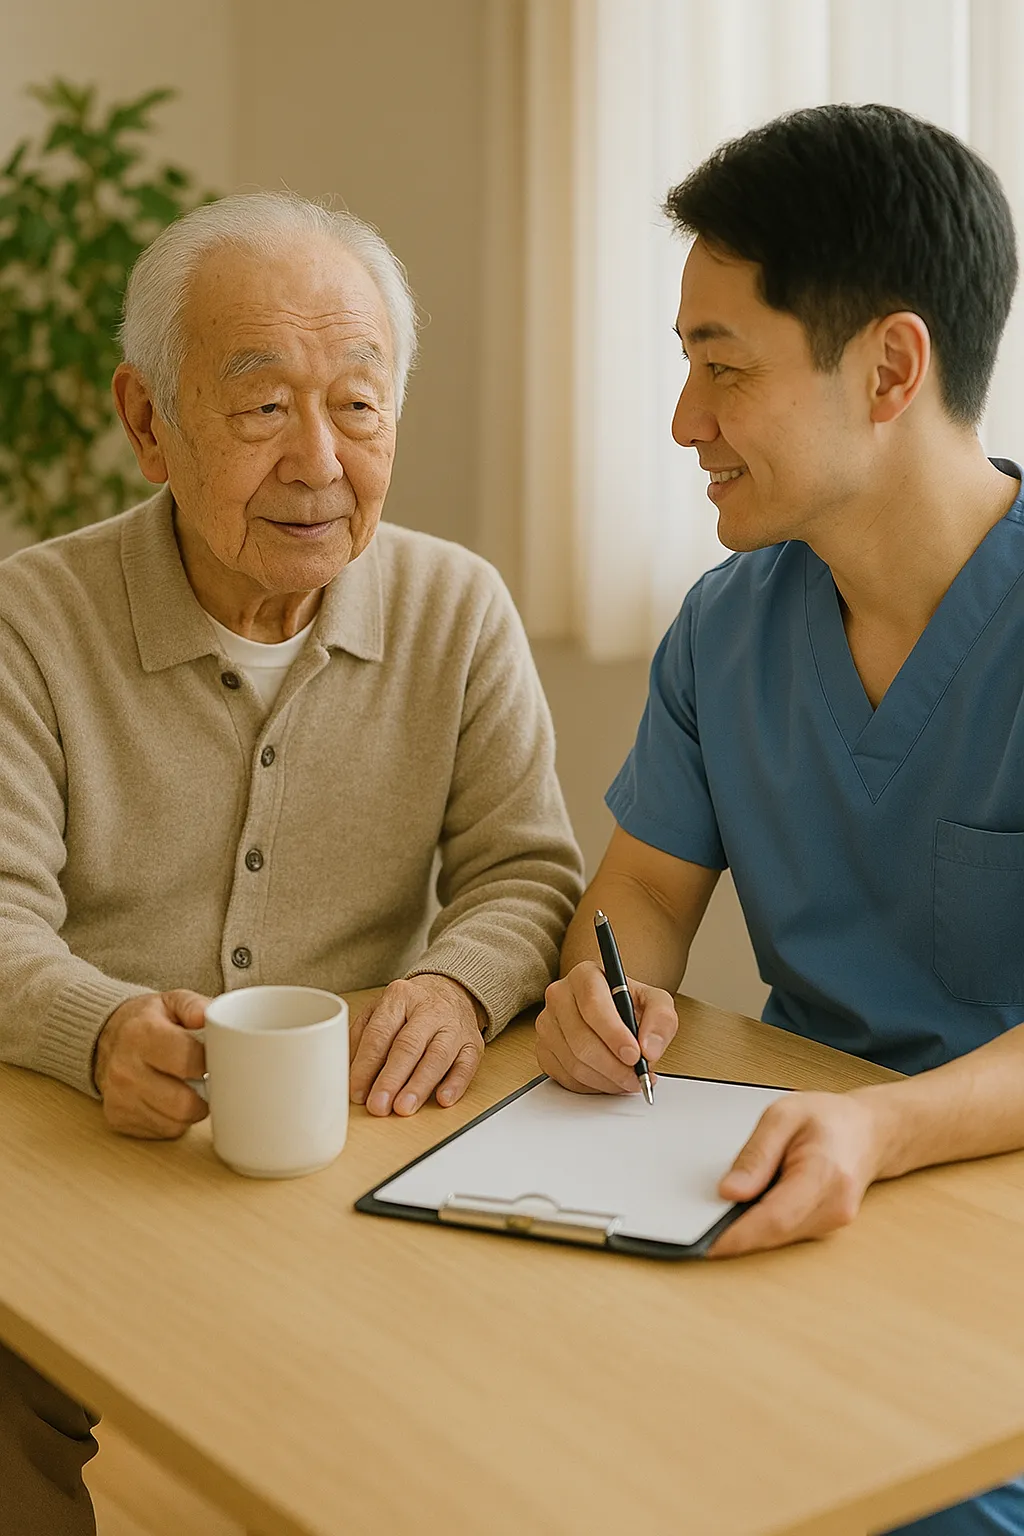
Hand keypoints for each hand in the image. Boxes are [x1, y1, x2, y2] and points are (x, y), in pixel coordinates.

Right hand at [93, 990, 209, 1139]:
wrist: (104, 1037)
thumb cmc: (146, 1021)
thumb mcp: (172, 1001)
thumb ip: (196, 1006)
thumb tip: (211, 1017)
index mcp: (141, 1035)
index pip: (188, 1061)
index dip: (211, 1063)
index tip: (217, 1061)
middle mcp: (125, 1069)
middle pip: (183, 1103)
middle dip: (205, 1095)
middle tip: (207, 1081)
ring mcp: (119, 1098)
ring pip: (175, 1123)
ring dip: (190, 1110)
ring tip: (189, 1089)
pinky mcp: (117, 1118)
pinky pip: (161, 1131)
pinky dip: (174, 1120)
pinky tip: (170, 1101)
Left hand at [349, 975, 485, 1115]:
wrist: (451, 991)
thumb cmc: (410, 1008)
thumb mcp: (380, 1011)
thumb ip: (362, 1039)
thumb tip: (348, 1075)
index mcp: (399, 998)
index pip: (379, 1034)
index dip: (366, 1066)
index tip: (357, 1092)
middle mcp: (429, 1009)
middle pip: (408, 1046)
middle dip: (391, 1079)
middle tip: (378, 1105)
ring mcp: (453, 1026)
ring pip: (437, 1056)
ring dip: (420, 1085)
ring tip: (404, 1107)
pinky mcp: (473, 1043)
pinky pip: (467, 1065)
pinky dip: (456, 1084)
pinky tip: (443, 1099)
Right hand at [535, 960, 678, 1093]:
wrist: (612, 1012)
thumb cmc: (629, 1004)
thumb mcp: (656, 1002)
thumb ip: (661, 1020)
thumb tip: (650, 1049)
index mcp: (585, 976)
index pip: (592, 1004)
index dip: (613, 1034)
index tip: (634, 1054)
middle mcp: (559, 996)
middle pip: (581, 1039)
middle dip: (614, 1066)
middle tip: (636, 1077)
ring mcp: (547, 1024)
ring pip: (573, 1063)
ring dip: (606, 1080)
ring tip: (628, 1080)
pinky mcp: (543, 1049)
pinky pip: (565, 1077)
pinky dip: (592, 1086)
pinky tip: (609, 1080)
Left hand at [709, 1090, 883, 1257]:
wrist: (868, 1130)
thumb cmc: (828, 1118)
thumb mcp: (782, 1117)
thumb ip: (755, 1155)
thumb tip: (729, 1192)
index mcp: (824, 1174)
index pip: (775, 1217)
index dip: (737, 1235)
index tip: (705, 1243)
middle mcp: (835, 1206)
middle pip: (775, 1233)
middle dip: (735, 1234)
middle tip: (699, 1228)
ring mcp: (834, 1221)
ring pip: (779, 1238)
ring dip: (749, 1229)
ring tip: (724, 1210)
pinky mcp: (826, 1227)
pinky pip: (787, 1234)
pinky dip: (764, 1225)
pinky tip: (752, 1207)